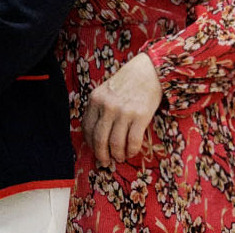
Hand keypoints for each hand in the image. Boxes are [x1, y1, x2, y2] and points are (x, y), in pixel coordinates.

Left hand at [82, 52, 162, 166]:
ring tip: (120, 158)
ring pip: (115, 142)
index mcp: (95, 99)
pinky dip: (131, 151)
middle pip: (99, 138)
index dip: (90, 143)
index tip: (94, 150)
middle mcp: (107, 106)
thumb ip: (99, 109)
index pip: (87, 127)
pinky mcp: (140, 116)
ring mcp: (123, 111)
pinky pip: (133, 141)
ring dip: (117, 155)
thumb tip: (96, 135)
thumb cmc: (126, 84)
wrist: (148, 72)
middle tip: (105, 162)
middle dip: (101, 154)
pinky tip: (131, 152)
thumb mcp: (105, 92)